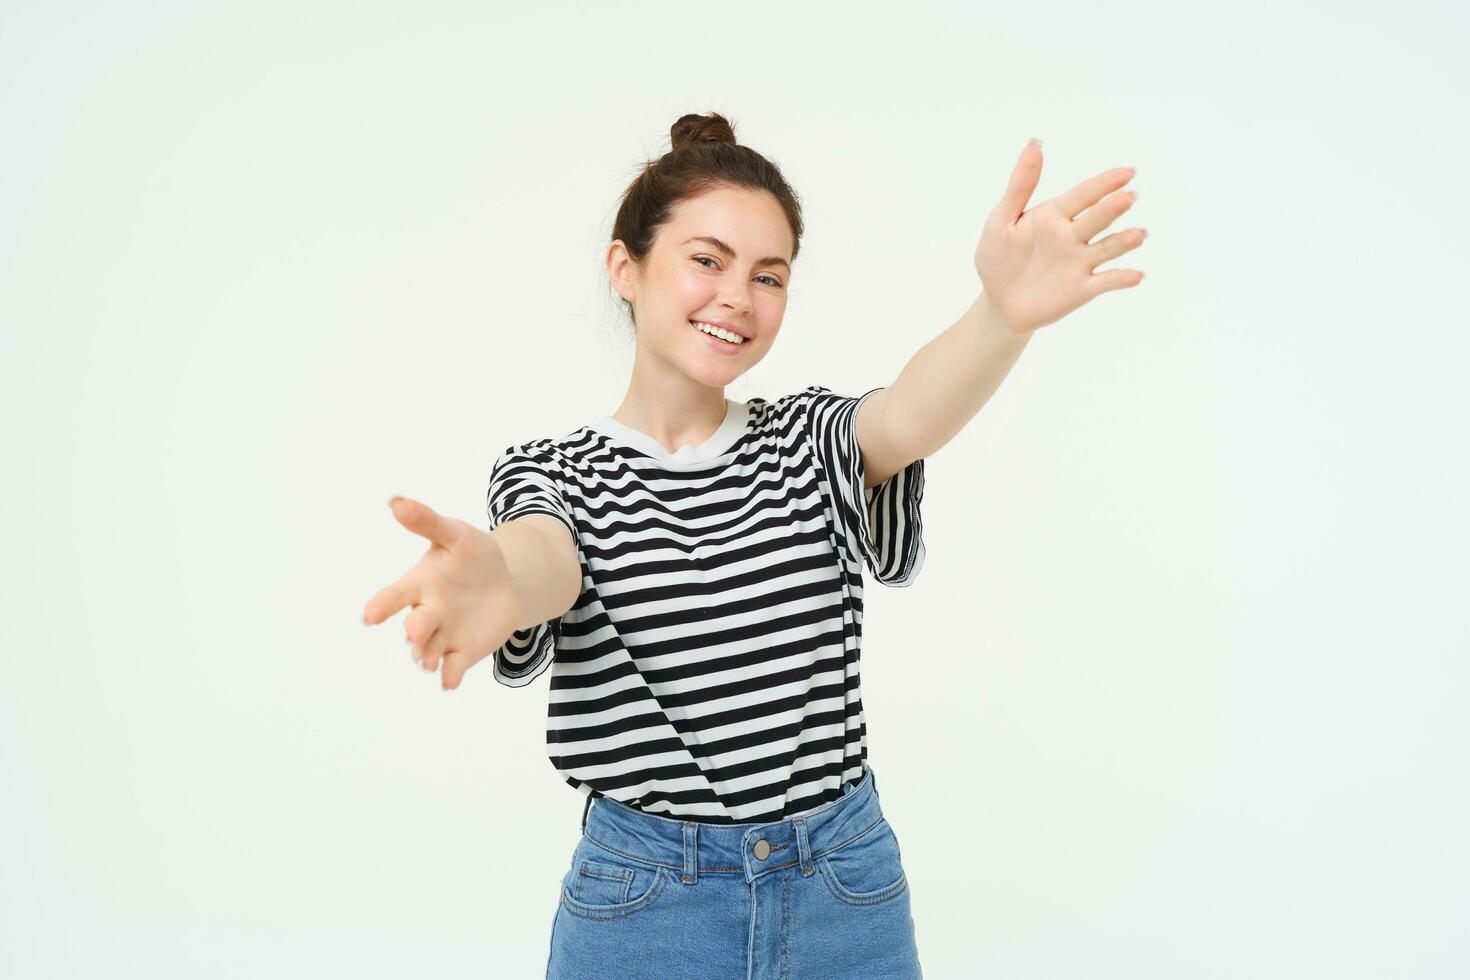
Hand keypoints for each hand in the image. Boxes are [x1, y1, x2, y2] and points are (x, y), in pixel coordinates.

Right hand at [361, 496, 524, 689]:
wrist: (505, 582)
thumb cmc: (472, 555)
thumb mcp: (456, 534)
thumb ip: (428, 522)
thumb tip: (395, 500)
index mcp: (418, 585)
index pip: (394, 596)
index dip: (381, 605)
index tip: (369, 615)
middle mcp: (425, 614)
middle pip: (414, 626)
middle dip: (414, 630)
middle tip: (415, 631)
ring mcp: (442, 636)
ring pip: (429, 652)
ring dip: (427, 657)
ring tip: (430, 662)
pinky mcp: (462, 653)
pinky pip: (453, 668)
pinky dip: (450, 676)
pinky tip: (449, 683)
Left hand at [974, 139, 1146, 334]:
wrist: (997, 302)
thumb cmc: (998, 258)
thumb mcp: (1001, 220)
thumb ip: (1020, 185)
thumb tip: (1034, 142)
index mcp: (1055, 214)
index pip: (1084, 194)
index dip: (1104, 183)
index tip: (1127, 172)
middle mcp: (1074, 235)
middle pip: (1098, 218)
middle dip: (1113, 208)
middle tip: (1128, 198)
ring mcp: (1081, 262)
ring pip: (1108, 248)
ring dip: (1124, 241)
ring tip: (1138, 234)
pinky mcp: (1083, 289)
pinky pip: (1106, 282)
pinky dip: (1122, 278)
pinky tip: (1136, 275)